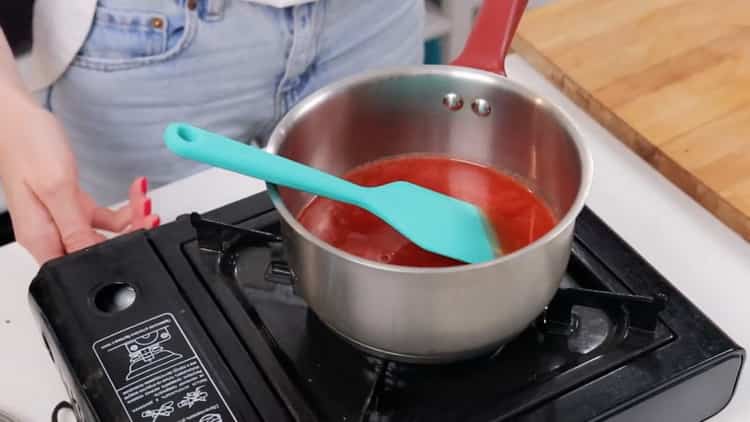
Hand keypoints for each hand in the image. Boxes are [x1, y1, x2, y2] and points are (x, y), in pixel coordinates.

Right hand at [0, 106, 158, 262]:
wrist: (17, 116)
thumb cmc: (27, 144)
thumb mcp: (55, 188)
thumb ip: (74, 226)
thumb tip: (87, 257)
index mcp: (39, 237)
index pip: (76, 266)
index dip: (108, 261)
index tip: (135, 243)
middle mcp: (49, 233)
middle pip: (95, 251)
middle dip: (128, 236)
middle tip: (148, 217)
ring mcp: (61, 219)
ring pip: (104, 234)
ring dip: (131, 221)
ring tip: (144, 202)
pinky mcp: (70, 205)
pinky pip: (103, 217)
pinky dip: (123, 209)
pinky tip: (135, 193)